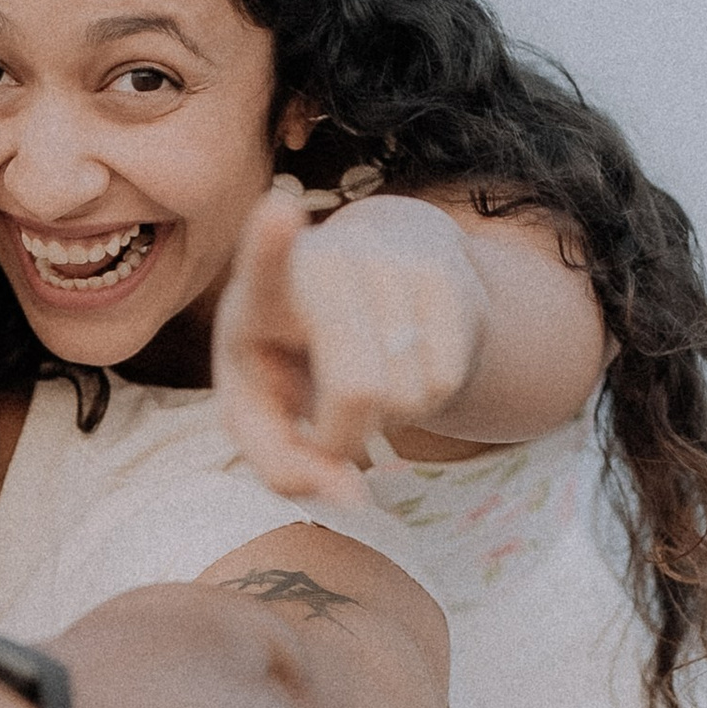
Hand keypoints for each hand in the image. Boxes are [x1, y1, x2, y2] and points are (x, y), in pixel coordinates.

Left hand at [214, 187, 487, 502]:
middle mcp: (329, 263)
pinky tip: (401, 367)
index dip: (272, 242)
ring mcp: (391, 264)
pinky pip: (445, 382)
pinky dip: (425, 402)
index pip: (266, 263)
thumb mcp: (260, 413)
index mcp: (262, 290)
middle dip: (347, 437)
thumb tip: (350, 495)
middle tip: (332, 429)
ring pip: (408, 395)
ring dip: (388, 418)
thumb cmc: (288, 356)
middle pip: (358, 390)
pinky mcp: (446, 276)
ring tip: (365, 379)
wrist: (364, 276)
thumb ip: (282, 466)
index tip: (280, 212)